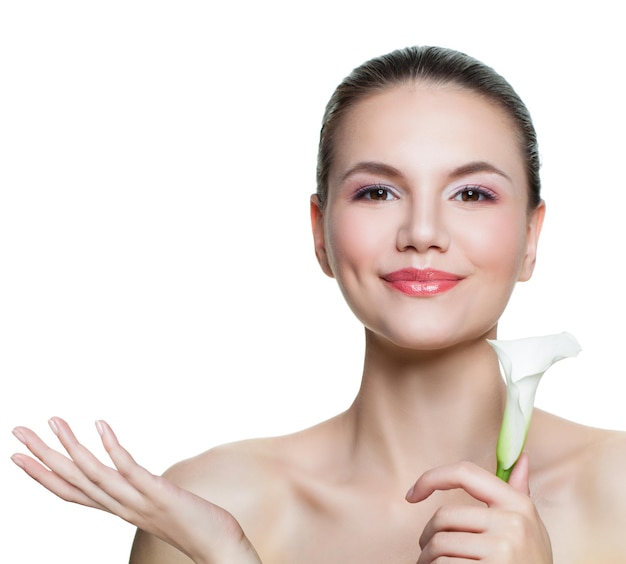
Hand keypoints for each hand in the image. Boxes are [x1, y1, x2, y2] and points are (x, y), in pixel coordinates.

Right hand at [11, 417, 261, 563]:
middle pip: (72, 481)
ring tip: (53, 421)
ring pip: (93, 474)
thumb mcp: (157, 506)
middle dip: (42, 456)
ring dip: (70, 447)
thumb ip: (140, 493)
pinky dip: (112, 447)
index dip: (42, 476)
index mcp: (118, 510)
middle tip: (17, 431)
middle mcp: (121, 508)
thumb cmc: (193, 524)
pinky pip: (129, 469)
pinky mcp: (159, 494)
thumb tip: (133, 477)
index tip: (19, 456)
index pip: (71, 493)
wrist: (220, 550)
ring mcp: (138, 502)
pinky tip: (100, 424)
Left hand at [406, 454, 551, 562]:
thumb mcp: (530, 527)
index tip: (412, 494)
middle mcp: (512, 523)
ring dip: (428, 559)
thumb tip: (521, 458)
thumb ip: (519, 493)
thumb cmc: (528, 563)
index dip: (431, 478)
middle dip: (428, 536)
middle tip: (429, 552)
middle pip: (443, 516)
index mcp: (518, 504)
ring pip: (439, 545)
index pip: (464, 472)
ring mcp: (503, 549)